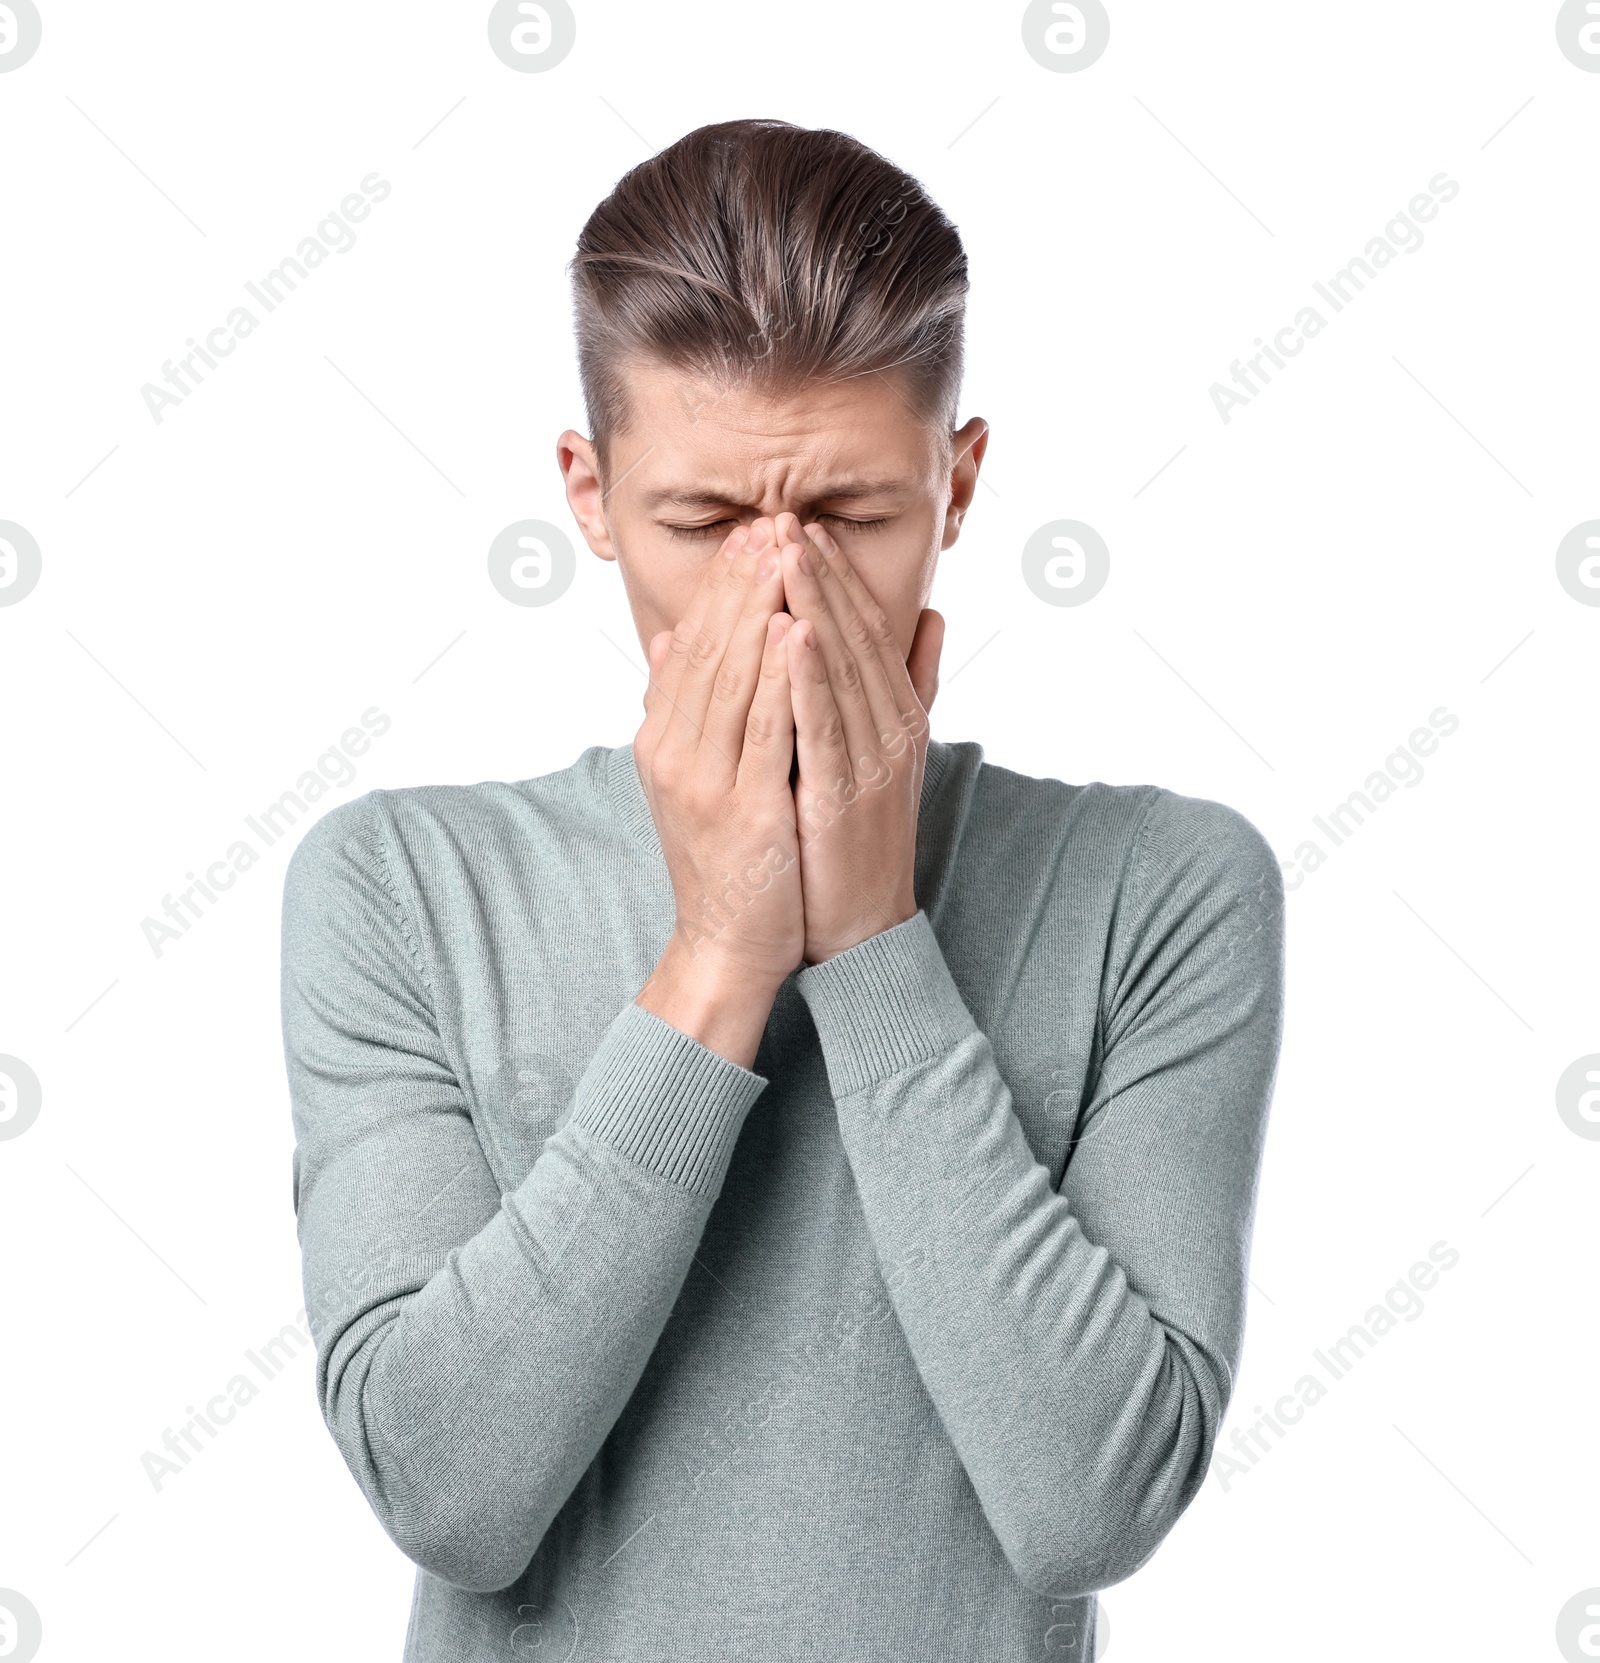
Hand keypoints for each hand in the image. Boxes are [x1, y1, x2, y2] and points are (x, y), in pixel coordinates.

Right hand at [632, 519, 803, 1064]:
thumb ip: (683, 705)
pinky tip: (793, 628)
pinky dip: (775, 674)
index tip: (755, 531)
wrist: (726, 943)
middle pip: (710, 645)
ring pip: (731, 674)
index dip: (725, 585)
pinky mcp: (740, 805)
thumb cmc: (725, 857)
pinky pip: (760, 726)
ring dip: (758, 606)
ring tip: (784, 550)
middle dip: (744, 578)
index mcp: (664, 736)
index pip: (695, 643)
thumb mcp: (694, 772)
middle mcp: (673, 749)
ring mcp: (702, 777)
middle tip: (772, 517)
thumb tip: (672, 638)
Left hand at [775, 512, 944, 964]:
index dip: (837, 576)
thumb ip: (910, 686)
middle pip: (855, 636)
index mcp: (896, 716)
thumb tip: (932, 618)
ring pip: (842, 669)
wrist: (862, 929)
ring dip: (814, 606)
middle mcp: (892, 730)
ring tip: (785, 550)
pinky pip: (826, 726)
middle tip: (787, 515)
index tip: (803, 527)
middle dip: (820, 573)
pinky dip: (809, 677)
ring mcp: (873, 762)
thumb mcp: (890, 753)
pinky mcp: (847, 796)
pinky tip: (790, 633)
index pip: (867, 630)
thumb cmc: (861, 841)